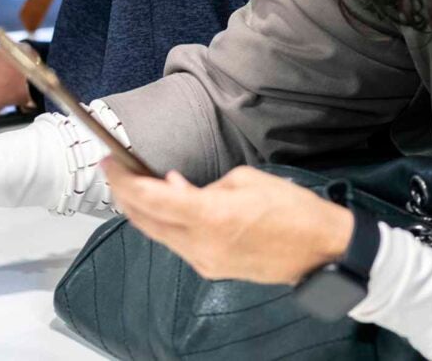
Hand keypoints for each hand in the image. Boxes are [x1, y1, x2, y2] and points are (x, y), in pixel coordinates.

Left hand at [102, 160, 354, 284]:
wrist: (322, 249)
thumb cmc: (292, 208)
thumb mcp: (245, 181)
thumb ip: (203, 185)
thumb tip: (174, 186)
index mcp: (210, 216)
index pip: (150, 199)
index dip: (123, 180)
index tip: (109, 162)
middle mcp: (201, 244)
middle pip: (146, 221)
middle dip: (125, 196)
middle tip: (116, 172)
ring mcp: (205, 261)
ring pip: (159, 235)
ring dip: (144, 211)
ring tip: (136, 186)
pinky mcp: (212, 269)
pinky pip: (178, 244)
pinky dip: (166, 224)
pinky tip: (168, 206)